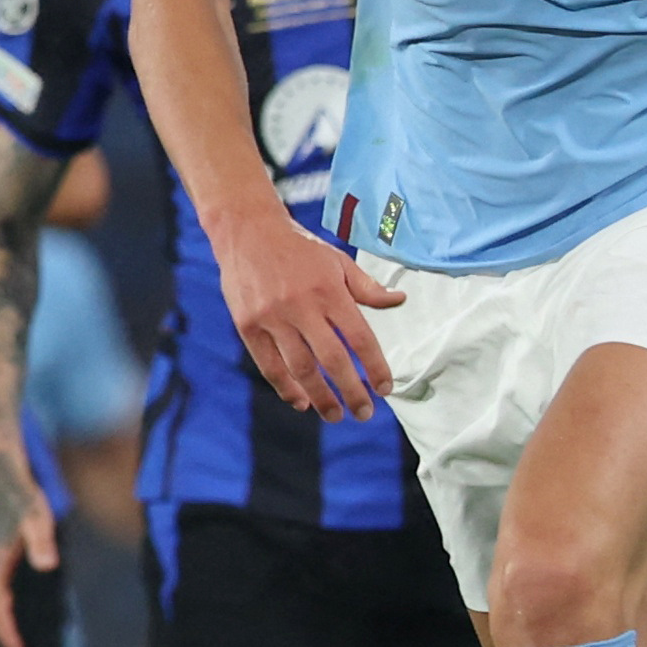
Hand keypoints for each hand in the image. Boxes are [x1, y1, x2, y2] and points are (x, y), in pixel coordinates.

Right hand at [219, 208, 404, 421]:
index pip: (360, 337)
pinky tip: (301, 401)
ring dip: (320, 396)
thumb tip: (399, 301)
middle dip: (351, 391)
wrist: (247, 231)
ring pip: (300, 368)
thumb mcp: (337, 260)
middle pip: (332, 360)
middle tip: (364, 413)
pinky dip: (285, 387)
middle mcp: (301, 305)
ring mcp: (272, 317)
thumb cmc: (299, 248)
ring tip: (334, 415)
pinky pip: (269, 365)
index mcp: (329, 290)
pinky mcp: (248, 325)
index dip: (375, 367)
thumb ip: (367, 287)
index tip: (385, 389)